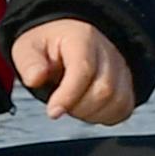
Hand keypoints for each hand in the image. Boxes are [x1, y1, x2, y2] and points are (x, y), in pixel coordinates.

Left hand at [12, 17, 134, 124]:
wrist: (67, 39)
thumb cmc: (47, 46)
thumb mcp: (27, 47)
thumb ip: (29, 62)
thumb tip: (35, 78)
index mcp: (82, 38)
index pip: (84, 70)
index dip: (69, 95)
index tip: (53, 111)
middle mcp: (107, 51)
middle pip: (104, 90)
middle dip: (78, 108)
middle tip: (60, 104)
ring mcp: (121, 68)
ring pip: (118, 102)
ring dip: (91, 114)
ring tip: (73, 105)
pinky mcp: (127, 84)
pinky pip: (124, 108)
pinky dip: (105, 117)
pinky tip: (87, 110)